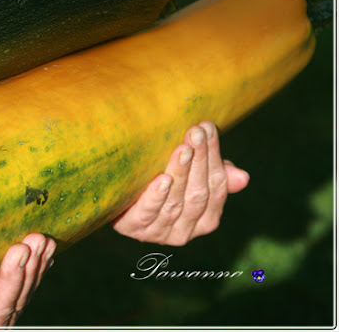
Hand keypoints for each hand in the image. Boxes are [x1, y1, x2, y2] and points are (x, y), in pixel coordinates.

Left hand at [112, 121, 249, 245]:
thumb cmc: (157, 184)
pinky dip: (157, 195)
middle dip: (199, 161)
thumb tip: (243, 177)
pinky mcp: (135, 229)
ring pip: (176, 202)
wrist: (116, 201)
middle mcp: (186, 230)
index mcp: (204, 219)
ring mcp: (159, 232)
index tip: (207, 128)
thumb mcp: (187, 178)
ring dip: (180, 173)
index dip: (214, 157)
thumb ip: (213, 175)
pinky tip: (162, 178)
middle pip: (198, 194)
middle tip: (195, 132)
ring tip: (182, 149)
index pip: (216, 187)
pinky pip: (149, 212)